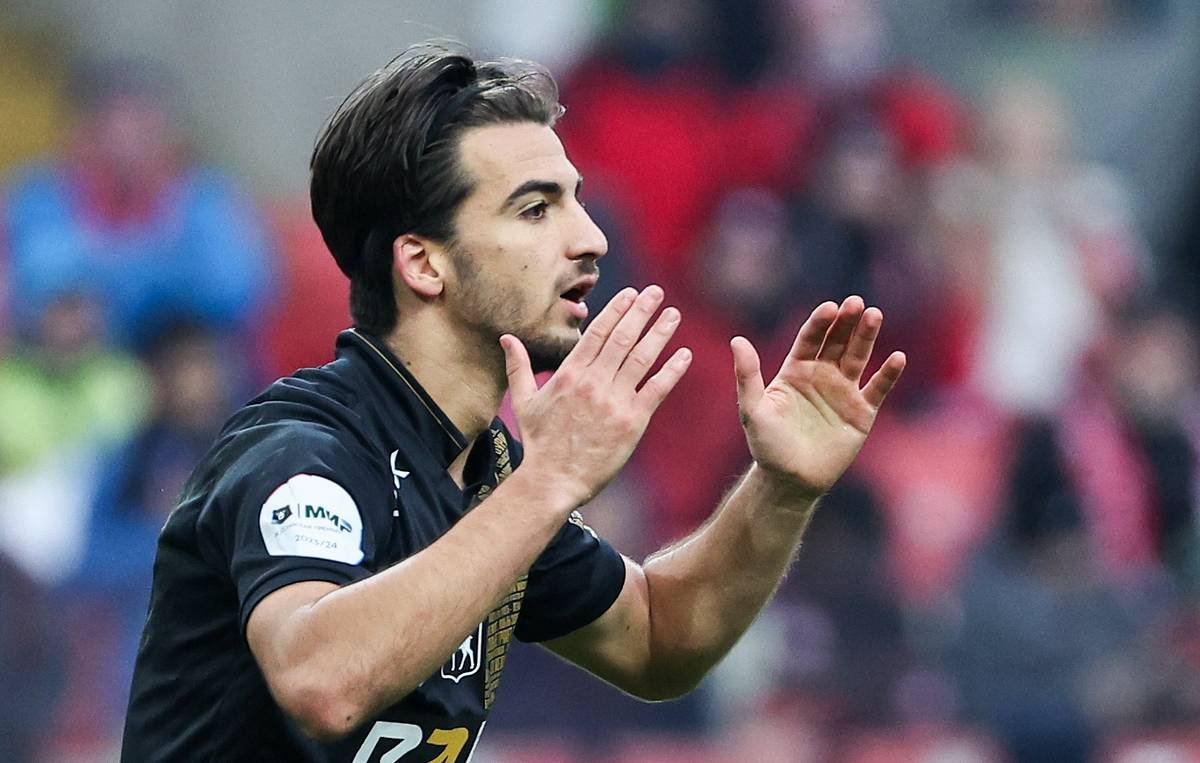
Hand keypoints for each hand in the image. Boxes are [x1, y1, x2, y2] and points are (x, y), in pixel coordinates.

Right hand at [501, 286, 691, 507]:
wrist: (553, 480)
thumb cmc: (538, 443)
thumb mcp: (523, 401)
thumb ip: (519, 367)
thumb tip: (506, 338)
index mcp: (570, 373)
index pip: (598, 332)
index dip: (617, 310)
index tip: (631, 293)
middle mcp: (594, 382)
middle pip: (623, 338)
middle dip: (642, 311)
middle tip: (657, 293)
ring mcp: (614, 401)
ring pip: (642, 358)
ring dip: (660, 333)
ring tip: (672, 315)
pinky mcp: (632, 421)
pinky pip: (657, 389)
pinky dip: (672, 370)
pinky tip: (684, 354)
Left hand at [732, 296, 905, 501]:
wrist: (790, 480)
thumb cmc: (767, 446)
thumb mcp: (753, 410)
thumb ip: (747, 376)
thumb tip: (736, 340)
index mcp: (796, 370)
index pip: (810, 339)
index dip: (820, 322)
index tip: (830, 308)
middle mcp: (822, 375)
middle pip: (837, 342)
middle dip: (847, 322)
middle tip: (857, 303)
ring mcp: (843, 392)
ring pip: (859, 357)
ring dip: (867, 337)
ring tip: (875, 316)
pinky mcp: (862, 412)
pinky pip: (878, 389)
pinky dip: (888, 374)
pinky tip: (897, 357)